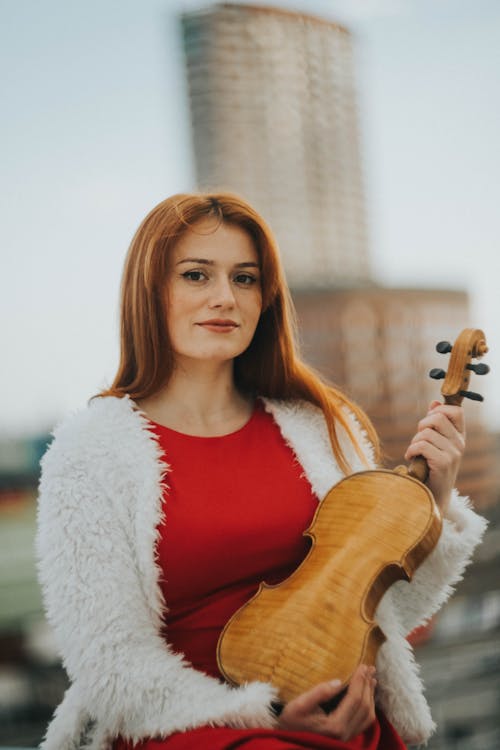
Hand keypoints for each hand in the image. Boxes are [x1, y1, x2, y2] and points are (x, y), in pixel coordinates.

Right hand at [277, 664, 375, 739]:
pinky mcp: (345, 736)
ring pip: (368, 716)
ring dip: (370, 695)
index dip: (360, 680)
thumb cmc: (291, 719)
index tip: (362, 665)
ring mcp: (346, 737)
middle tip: (369, 668)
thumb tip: (338, 681)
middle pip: (364, 706)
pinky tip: (367, 695)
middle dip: (367, 685)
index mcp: (335, 725)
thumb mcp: (300, 704)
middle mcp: (344, 734)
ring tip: (371, 679)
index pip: (355, 699)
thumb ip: (319, 693)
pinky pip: (364, 721)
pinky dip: (368, 706)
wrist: (286, 736)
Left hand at [404, 400, 464, 514]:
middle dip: (422, 425)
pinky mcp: (443, 464)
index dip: (439, 410)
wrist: (432, 496)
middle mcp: (460, 444)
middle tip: (418, 439)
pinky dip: (411, 450)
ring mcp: (453, 454)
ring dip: (414, 441)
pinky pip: (422, 446)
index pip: (456, 411)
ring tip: (414, 452)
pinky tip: (411, 458)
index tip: (428, 420)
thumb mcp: (434, 443)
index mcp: (459, 436)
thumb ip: (435, 424)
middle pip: (438, 417)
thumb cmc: (430, 468)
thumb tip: (435, 402)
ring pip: (426, 432)